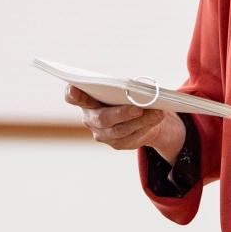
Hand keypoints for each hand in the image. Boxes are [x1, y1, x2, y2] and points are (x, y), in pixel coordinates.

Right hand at [64, 85, 184, 161]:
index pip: (74, 98)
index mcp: (88, 101)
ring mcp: (103, 134)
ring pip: (121, 130)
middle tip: (138, 109)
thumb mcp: (124, 90)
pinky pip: (132, 137)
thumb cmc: (127, 96)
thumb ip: (125, 89)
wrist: (140, 116)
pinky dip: (147, 126)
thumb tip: (141, 93)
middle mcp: (91, 119)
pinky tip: (157, 117)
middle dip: (122, 114)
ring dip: (141, 121)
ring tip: (157, 112)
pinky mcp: (117, 144)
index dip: (73, 94)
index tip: (74, 88)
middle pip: (103, 119)